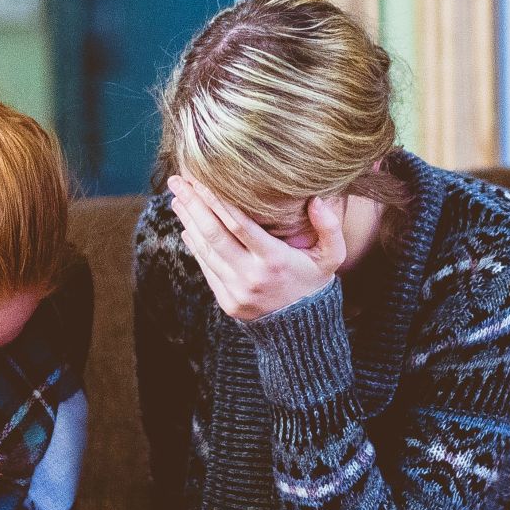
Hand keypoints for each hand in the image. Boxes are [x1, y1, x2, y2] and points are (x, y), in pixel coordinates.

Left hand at [168, 175, 346, 321]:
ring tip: (178, 199)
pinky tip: (188, 226)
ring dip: (189, 222)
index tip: (201, 179)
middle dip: (193, 205)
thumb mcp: (332, 257)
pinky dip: (195, 246)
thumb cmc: (315, 283)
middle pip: (214, 234)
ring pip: (206, 250)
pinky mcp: (227, 301)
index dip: (217, 200)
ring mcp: (236, 291)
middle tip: (178, 181)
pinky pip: (207, 268)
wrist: (303, 330)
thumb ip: (330, 228)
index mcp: (275, 260)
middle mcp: (252, 276)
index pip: (239, 224)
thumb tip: (317, 200)